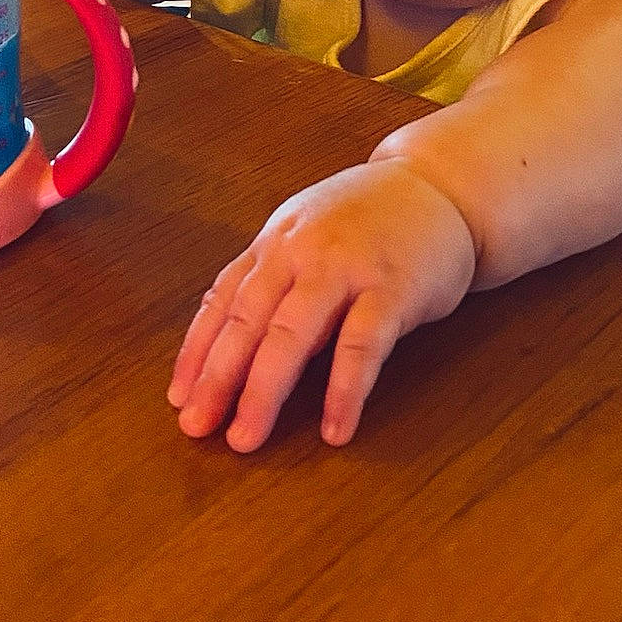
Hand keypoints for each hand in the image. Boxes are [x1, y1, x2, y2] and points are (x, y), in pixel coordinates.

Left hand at [168, 162, 477, 449]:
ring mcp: (348, 268)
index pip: (223, 300)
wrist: (442, 185)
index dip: (196, 352)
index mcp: (277, 242)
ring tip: (247, 437)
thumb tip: (228, 347)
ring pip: (292, 333)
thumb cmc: (370, 218)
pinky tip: (334, 427)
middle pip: (248, 320)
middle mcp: (303, 251)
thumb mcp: (308, 235)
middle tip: (198, 427)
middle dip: (218, 378)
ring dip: (264, 390)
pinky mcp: (394, 289)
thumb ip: (273, 281)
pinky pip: (362, 346)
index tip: (179, 398)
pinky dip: (344, 390)